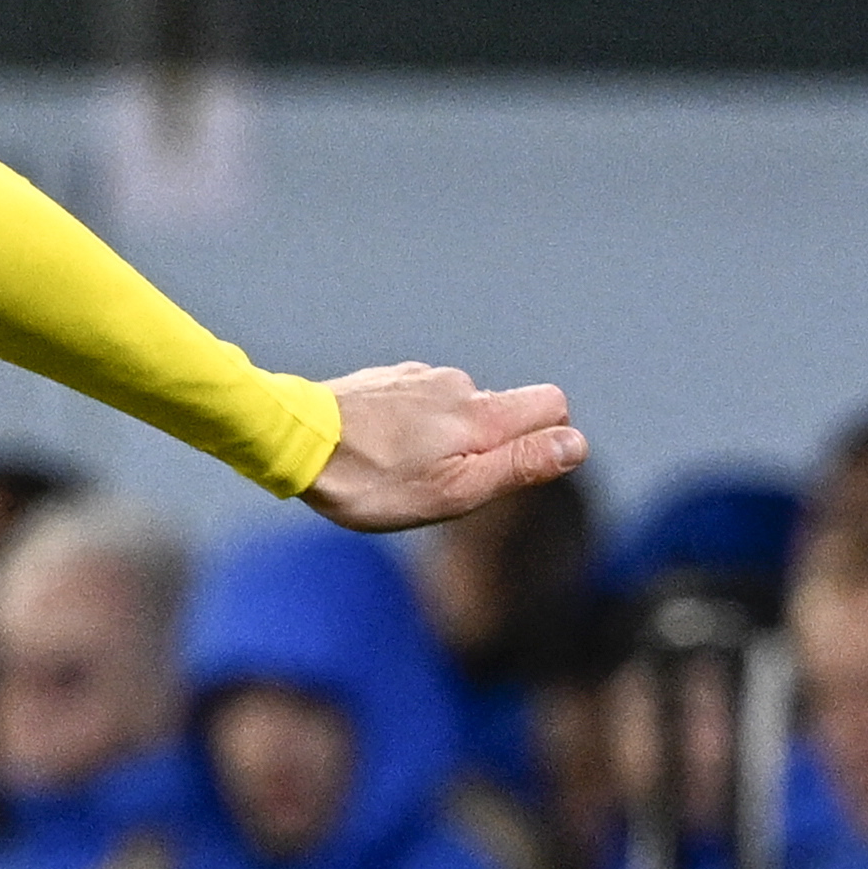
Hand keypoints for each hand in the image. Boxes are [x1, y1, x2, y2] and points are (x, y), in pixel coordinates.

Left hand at [302, 365, 584, 537]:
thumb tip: (575, 444)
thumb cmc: (371, 480)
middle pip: (501, 409)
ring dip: (441, 436)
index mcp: (482, 413)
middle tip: (436, 479)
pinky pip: (416, 402)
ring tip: (394, 466)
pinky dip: (408, 425)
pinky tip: (374, 447)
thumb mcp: (453, 490)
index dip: (543, 439)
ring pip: (454, 407)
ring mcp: (416, 378)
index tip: (501, 468)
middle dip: (485, 444)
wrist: (291, 440)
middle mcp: (457, 384)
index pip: (553, 405)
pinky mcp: (383, 380)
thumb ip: (518, 466)